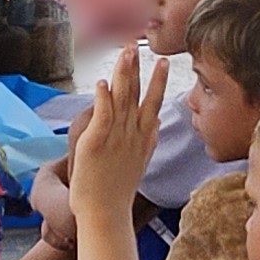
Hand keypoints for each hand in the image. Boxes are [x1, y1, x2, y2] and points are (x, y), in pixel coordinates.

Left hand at [71, 46, 169, 226]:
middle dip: (139, 69)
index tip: (163, 62)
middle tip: (138, 45)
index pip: (152, 103)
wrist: (106, 214)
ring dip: (123, 75)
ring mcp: (115, 138)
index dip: (157, 81)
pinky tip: (104, 82)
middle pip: (137, 96)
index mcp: (142, 139)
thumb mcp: (139, 162)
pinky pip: (102, 117)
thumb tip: (155, 123)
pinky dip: (103, 99)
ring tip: (125, 52)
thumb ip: (147, 140)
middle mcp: (131, 135)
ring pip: (122, 100)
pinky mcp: (96, 144)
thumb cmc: (117, 191)